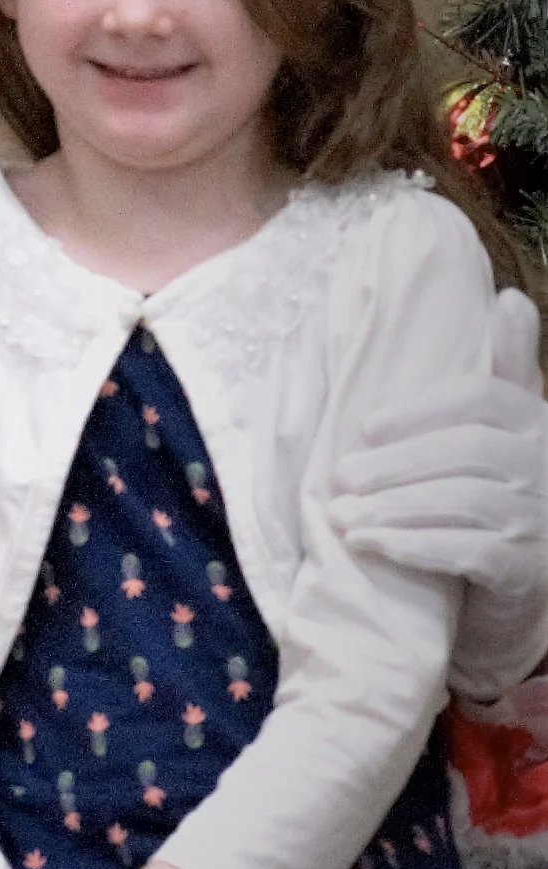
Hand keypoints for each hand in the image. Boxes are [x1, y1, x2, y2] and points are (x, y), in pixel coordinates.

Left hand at [331, 287, 546, 617]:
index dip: (420, 410)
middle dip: (394, 463)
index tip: (365, 426)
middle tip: (340, 475)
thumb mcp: (516, 426)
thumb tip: (509, 298)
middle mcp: (545, 465)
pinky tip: (368, 543)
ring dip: (390, 507)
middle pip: (465, 451)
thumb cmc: (515, 489)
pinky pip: (464, 551)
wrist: (542, 569)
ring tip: (341, 513)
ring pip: (460, 502)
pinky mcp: (525, 567)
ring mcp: (540, 518)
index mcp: (538, 422)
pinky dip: (409, 546)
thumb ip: (509, 369)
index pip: (483, 399)